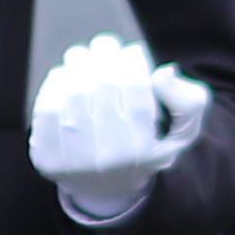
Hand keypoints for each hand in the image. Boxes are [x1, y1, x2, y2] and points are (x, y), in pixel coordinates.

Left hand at [26, 36, 213, 223]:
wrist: (108, 190)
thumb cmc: (147, 148)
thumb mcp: (182, 133)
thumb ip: (188, 102)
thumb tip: (164, 73)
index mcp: (143, 151)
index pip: (135, 89)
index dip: (132, 61)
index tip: (131, 50)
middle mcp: (107, 159)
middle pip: (103, 85)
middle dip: (104, 54)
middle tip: (105, 44)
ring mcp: (73, 161)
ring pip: (73, 92)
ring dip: (78, 63)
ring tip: (83, 55)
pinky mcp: (46, 159)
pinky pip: (46, 108)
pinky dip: (56, 83)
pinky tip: (66, 76)